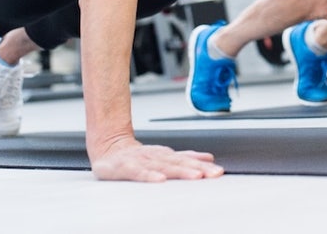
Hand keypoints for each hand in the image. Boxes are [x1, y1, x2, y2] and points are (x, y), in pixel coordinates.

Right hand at [89, 137, 224, 181]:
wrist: (109, 148)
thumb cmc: (138, 156)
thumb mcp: (164, 155)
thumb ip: (186, 157)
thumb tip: (209, 158)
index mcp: (166, 154)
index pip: (187, 160)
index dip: (203, 165)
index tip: (218, 170)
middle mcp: (156, 156)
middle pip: (179, 163)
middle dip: (197, 168)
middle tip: (212, 174)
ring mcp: (141, 160)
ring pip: (163, 166)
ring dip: (180, 171)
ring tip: (195, 176)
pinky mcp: (125, 167)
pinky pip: (138, 172)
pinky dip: (149, 175)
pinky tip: (160, 180)